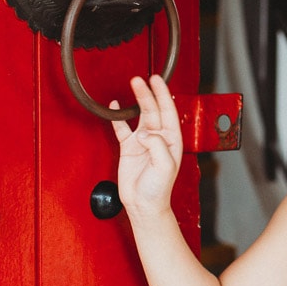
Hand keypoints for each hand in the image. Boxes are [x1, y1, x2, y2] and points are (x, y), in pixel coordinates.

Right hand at [111, 75, 183, 217]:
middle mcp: (158, 138)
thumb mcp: (164, 166)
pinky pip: (122, 128)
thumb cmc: (158, 190)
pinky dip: (118, 117)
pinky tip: (115, 106)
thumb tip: (144, 133)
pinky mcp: (129, 147)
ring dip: (136, 101)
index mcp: (172, 140)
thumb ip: (157, 146)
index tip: (157, 81)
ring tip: (133, 85)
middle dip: (147, 94)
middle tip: (140, 80)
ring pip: (139, 115)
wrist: (143, 205)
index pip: (168, 111)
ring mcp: (143, 141)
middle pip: (153, 110)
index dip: (163, 95)